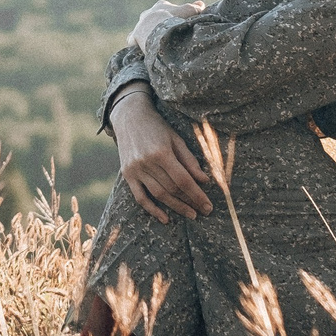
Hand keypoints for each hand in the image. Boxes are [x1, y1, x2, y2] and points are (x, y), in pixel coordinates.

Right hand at [110, 86, 213, 223]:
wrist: (129, 117)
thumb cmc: (157, 127)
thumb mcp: (176, 139)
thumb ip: (190, 160)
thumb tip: (204, 181)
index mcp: (162, 152)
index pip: (183, 180)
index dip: (197, 195)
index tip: (208, 205)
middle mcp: (147, 163)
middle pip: (172, 189)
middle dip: (189, 202)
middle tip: (203, 212)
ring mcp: (135, 170)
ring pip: (158, 195)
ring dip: (175, 207)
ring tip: (190, 214)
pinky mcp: (127, 175)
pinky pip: (140, 197)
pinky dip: (152, 210)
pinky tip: (165, 218)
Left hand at [129, 0, 208, 53]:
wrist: (157, 28)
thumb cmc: (174, 19)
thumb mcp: (188, 12)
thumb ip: (195, 8)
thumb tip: (201, 4)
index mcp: (160, 6)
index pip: (167, 9)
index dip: (173, 15)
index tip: (178, 22)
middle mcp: (148, 13)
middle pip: (153, 17)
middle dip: (158, 23)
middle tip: (166, 33)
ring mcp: (140, 25)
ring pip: (142, 27)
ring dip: (146, 33)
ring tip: (154, 42)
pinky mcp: (134, 36)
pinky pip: (132, 39)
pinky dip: (136, 43)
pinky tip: (141, 48)